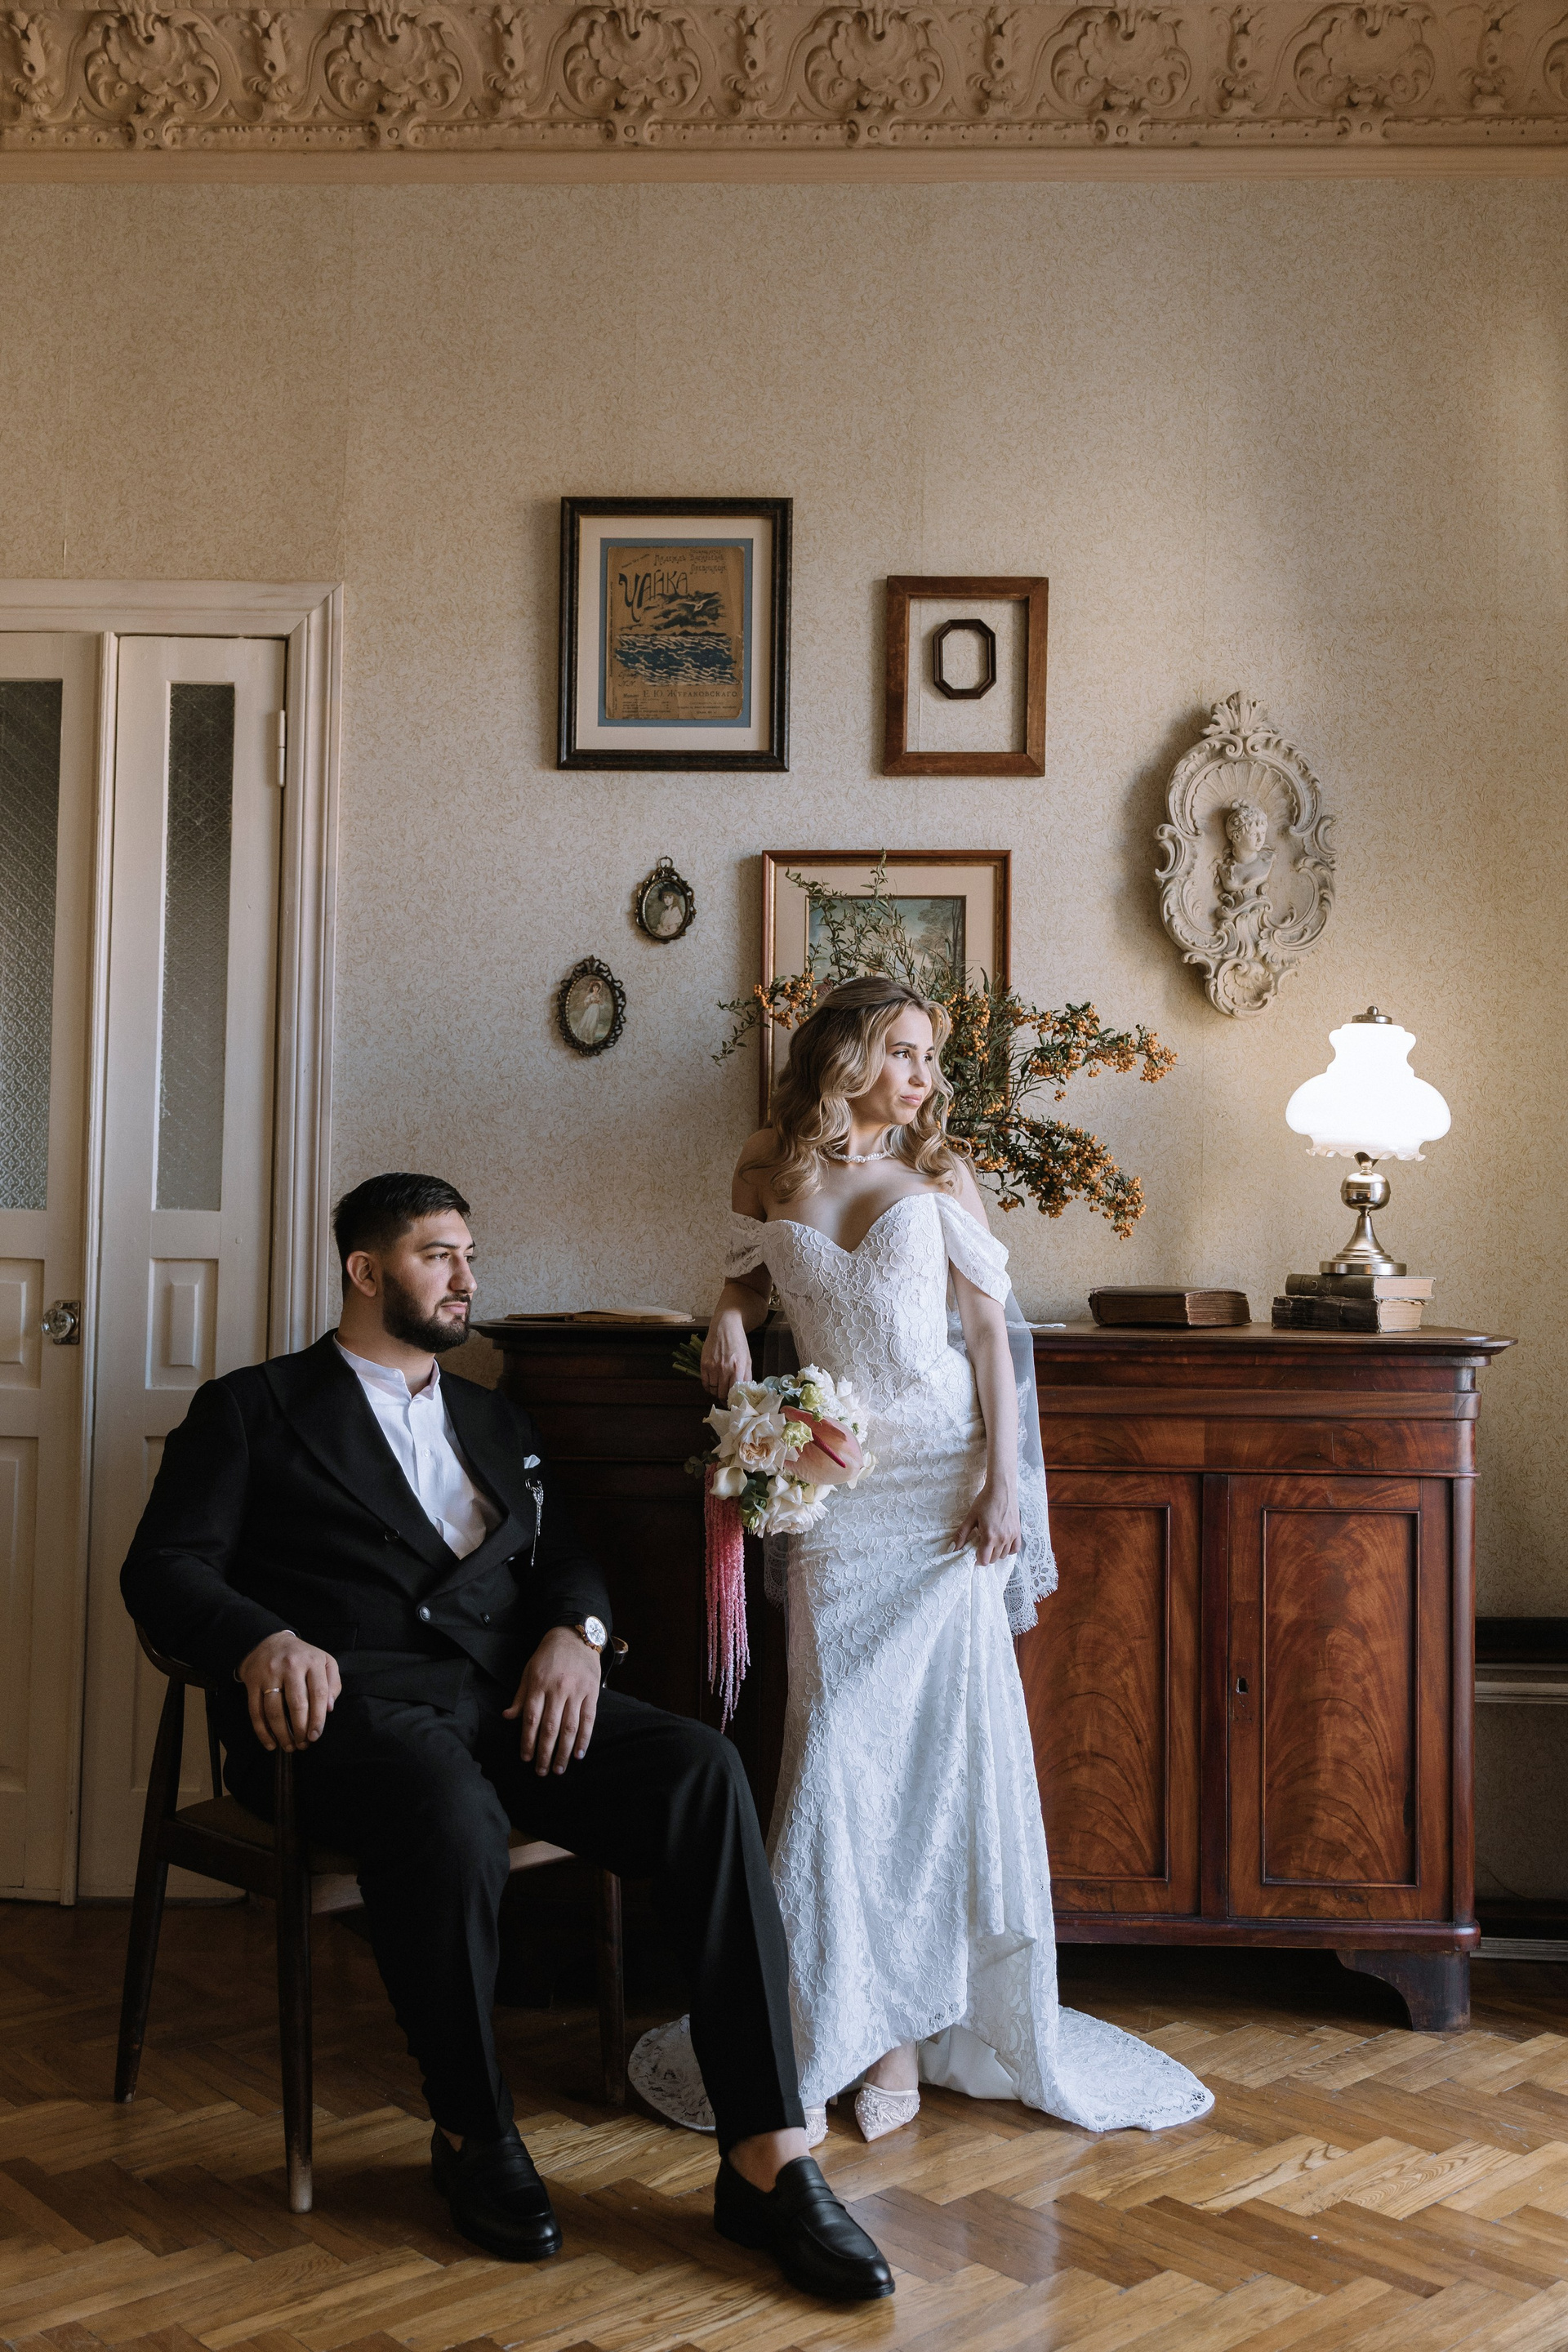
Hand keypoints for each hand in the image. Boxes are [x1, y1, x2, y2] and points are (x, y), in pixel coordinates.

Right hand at [237, 1631, 340, 1751]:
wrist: (269, 1641)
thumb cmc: (302, 1657)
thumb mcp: (324, 1661)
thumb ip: (333, 1683)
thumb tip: (329, 1709)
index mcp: (311, 1661)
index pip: (318, 1693)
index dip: (318, 1718)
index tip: (316, 1735)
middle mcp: (290, 1666)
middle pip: (297, 1704)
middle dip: (301, 1729)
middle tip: (304, 1744)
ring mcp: (269, 1674)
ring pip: (274, 1710)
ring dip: (282, 1734)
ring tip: (290, 1747)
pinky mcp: (253, 1682)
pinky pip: (255, 1711)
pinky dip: (262, 1731)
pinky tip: (270, 1744)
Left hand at [503, 1627, 601, 1775]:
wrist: (574, 1635)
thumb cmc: (548, 1656)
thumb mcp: (529, 1672)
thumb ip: (521, 1696)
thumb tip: (508, 1717)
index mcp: (539, 1684)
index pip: (531, 1719)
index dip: (528, 1741)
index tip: (526, 1758)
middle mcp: (558, 1688)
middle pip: (550, 1727)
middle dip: (545, 1752)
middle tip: (541, 1771)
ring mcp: (576, 1690)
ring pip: (570, 1726)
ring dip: (565, 1751)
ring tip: (559, 1769)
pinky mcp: (592, 1691)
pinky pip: (588, 1719)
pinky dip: (584, 1738)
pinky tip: (579, 1753)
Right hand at [700, 1309, 750, 1400]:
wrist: (725, 1326)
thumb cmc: (738, 1342)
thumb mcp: (747, 1359)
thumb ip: (747, 1377)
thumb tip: (747, 1392)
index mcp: (737, 1368)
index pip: (734, 1393)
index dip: (734, 1400)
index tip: (734, 1403)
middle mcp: (724, 1369)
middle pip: (722, 1394)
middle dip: (725, 1399)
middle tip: (727, 1399)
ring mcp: (712, 1367)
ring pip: (713, 1390)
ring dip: (717, 1393)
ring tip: (721, 1390)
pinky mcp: (703, 1364)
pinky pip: (705, 1383)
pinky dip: (708, 1387)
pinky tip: (713, 1385)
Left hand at [957, 1481, 1020, 1566]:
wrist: (1001, 1488)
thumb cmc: (985, 1500)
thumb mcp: (971, 1517)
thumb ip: (962, 1534)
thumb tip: (952, 1548)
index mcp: (989, 1537)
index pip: (984, 1560)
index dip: (977, 1560)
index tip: (973, 1554)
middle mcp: (1002, 1539)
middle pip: (994, 1559)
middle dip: (986, 1556)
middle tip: (980, 1547)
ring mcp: (1011, 1536)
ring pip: (1004, 1555)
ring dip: (996, 1553)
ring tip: (990, 1544)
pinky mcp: (1018, 1531)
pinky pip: (1015, 1549)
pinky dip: (1009, 1550)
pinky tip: (1002, 1544)